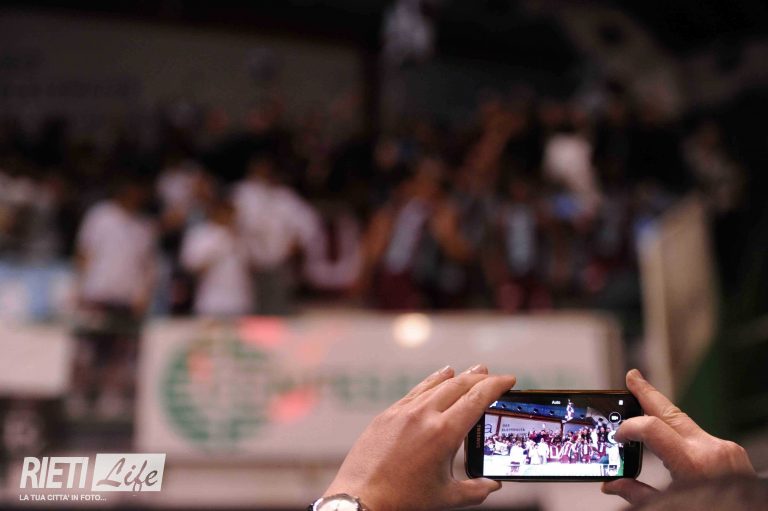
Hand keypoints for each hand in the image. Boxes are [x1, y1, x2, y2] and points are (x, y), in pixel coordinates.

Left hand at [323, 365, 515, 510]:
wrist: (360, 497)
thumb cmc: (403, 500)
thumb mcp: (446, 497)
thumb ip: (475, 490)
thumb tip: (492, 485)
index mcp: (444, 433)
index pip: (477, 398)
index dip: (496, 385)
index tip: (509, 379)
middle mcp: (424, 415)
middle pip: (459, 385)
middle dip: (480, 378)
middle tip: (494, 375)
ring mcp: (404, 411)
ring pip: (436, 384)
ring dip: (457, 376)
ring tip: (471, 371)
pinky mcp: (388, 414)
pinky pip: (416, 391)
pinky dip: (432, 381)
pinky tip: (439, 377)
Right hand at [602, 369, 754, 504]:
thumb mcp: (672, 507)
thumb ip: (639, 494)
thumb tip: (613, 485)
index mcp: (693, 464)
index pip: (652, 429)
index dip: (629, 427)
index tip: (618, 435)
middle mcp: (711, 450)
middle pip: (671, 411)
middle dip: (648, 393)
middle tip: (633, 377)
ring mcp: (725, 449)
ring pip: (686, 424)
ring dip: (664, 415)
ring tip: (645, 402)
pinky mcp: (733, 453)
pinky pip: (700, 437)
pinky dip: (682, 434)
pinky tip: (671, 434)